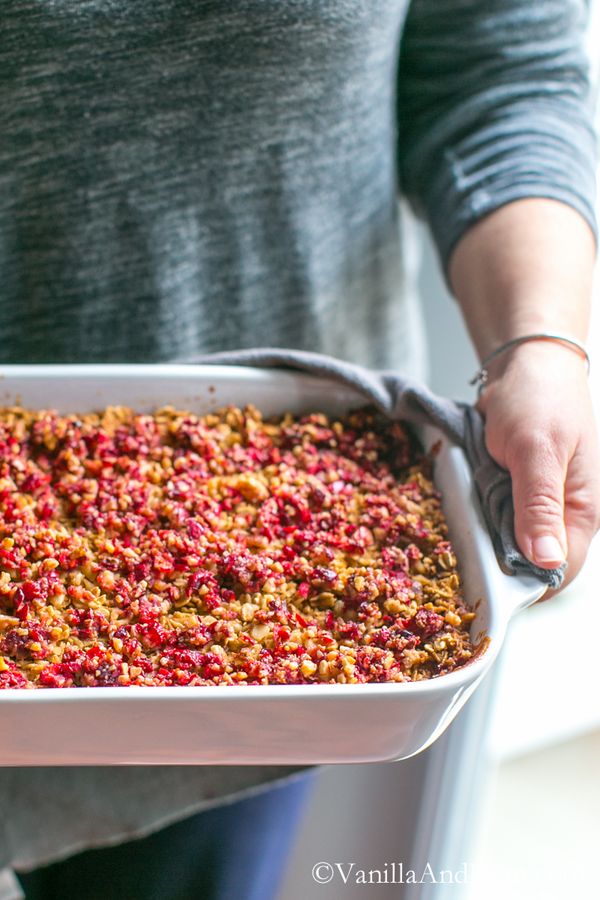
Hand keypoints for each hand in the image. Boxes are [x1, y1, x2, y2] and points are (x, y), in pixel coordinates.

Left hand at [476, 341, 599, 594]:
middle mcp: (566, 515)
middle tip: (464, 553)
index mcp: (583, 511)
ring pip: (514, 544)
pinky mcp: (520, 494)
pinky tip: (467, 510)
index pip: (560, 572)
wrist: (526, 363)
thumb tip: (547, 562)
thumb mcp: (536, 450)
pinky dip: (483, 518)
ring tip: (462, 530)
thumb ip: (539, 506)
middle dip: (501, 562)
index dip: (526, 582)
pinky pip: (501, 520)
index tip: (487, 580)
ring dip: (489, 539)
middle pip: (534, 564)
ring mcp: (542, 505)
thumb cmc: (539, 399)